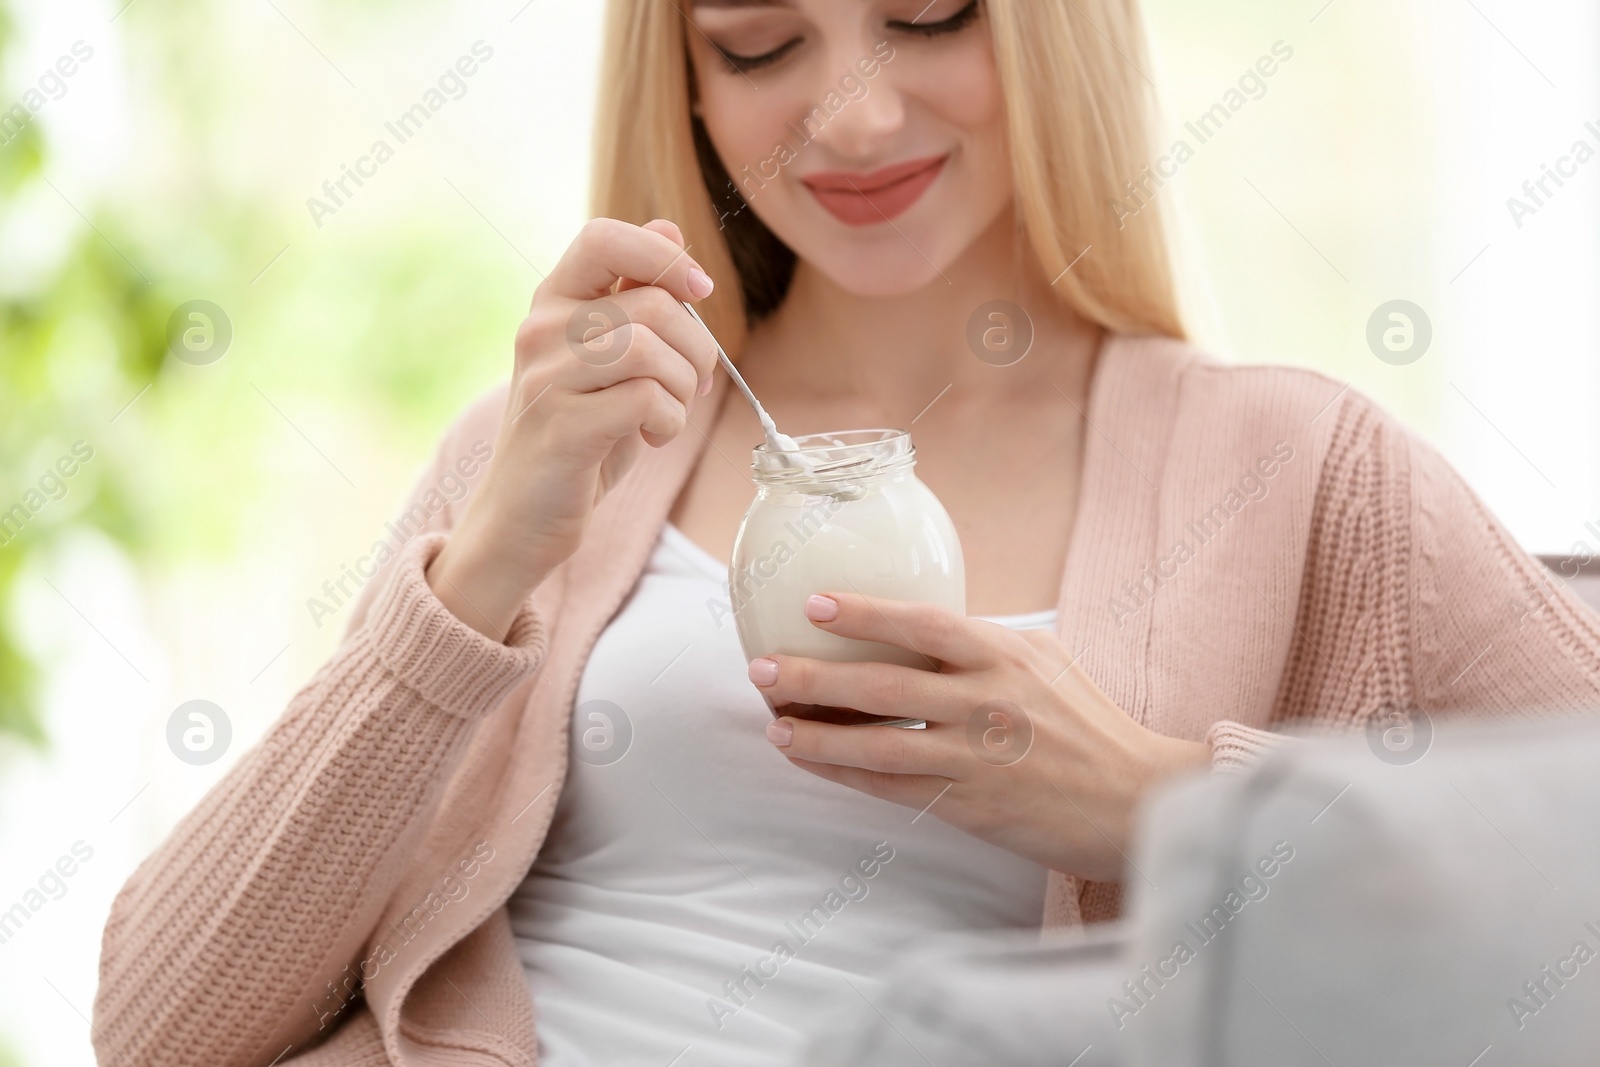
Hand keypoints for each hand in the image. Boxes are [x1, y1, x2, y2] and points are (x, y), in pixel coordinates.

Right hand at [427, 217, 720, 638]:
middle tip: (689, 386)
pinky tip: (650, 439)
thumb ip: (634, 297)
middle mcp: (541, 330)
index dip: (663, 256)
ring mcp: (546, 377)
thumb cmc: (577, 437)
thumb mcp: (609, 361)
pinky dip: (668, 423)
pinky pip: (646, 399)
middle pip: (653, 304)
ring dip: (682, 389)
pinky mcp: (561, 425)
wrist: (522, 519)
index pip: (603, 237)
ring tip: (666, 414)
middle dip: (696, 348)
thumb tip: (669, 228)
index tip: (697, 290)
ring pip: (652, 349)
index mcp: (552, 303)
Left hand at [747, 593, 1211, 881]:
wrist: (1134, 798)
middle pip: (882, 686)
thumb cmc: (1088, 723)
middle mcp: (987, 702)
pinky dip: (848, 776)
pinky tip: (814, 763)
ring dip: (817, 735)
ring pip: (877, 745)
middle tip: (762, 669)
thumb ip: (983, 643)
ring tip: (775, 726)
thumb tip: (916, 626)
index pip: (923, 624)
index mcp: (1004, 655)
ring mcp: (976, 758)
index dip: (865, 614)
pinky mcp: (971, 806)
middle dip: (813, 677)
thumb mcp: (1045, 659)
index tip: (814, 603)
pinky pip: (894, 789)